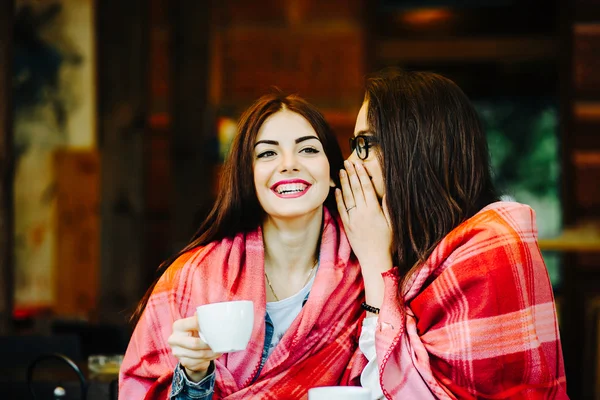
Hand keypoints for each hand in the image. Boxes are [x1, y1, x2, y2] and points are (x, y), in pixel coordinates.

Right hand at [167, 315, 221, 381]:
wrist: (189, 351)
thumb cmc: (195, 333)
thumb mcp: (196, 325)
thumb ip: (201, 319)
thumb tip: (213, 313)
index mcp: (178, 326)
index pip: (193, 323)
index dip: (206, 325)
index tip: (217, 326)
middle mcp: (174, 339)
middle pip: (195, 343)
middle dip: (209, 343)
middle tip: (221, 342)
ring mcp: (177, 352)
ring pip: (199, 354)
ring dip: (212, 352)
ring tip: (220, 349)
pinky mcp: (184, 362)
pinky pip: (200, 361)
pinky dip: (210, 358)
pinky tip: (215, 354)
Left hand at [335, 160, 392, 275]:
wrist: (375, 260)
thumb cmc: (388, 242)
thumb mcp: (392, 223)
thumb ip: (388, 207)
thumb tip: (387, 191)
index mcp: (374, 210)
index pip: (366, 187)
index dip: (361, 174)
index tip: (358, 164)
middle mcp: (362, 212)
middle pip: (355, 189)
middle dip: (351, 174)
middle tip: (347, 162)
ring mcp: (353, 219)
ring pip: (347, 197)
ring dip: (344, 183)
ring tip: (341, 171)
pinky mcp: (347, 226)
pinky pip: (342, 209)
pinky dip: (339, 199)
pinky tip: (337, 190)